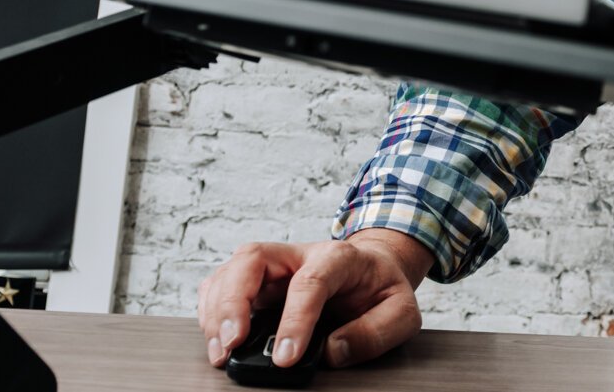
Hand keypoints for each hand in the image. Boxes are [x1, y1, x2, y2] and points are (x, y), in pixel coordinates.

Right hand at [197, 229, 434, 369]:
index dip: (294, 319)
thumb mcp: (402, 312)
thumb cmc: (383, 290)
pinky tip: (216, 338)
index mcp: (340, 257)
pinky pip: (222, 285)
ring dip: (217, 309)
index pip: (310, 281)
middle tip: (231, 343)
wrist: (375, 270)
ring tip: (220, 350)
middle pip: (254, 258)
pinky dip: (210, 311)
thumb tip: (332, 350)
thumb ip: (375, 332)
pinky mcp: (257, 282)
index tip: (285, 358)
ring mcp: (274, 266)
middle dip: (235, 301)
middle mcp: (300, 255)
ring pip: (231, 270)